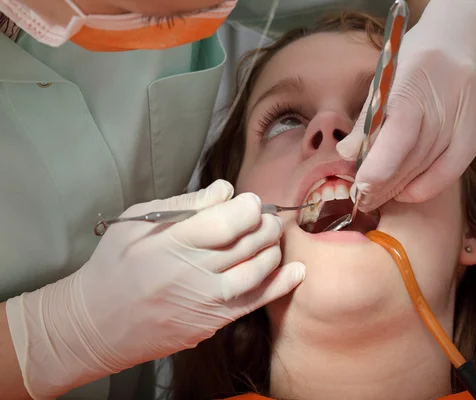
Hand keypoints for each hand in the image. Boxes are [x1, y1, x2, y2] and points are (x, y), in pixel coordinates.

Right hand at [5, 179, 304, 398]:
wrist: (98, 324)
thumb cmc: (116, 266)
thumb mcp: (138, 223)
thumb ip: (185, 204)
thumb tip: (225, 190)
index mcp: (170, 244)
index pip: (225, 222)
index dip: (248, 207)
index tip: (250, 200)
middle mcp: (191, 274)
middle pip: (246, 244)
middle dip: (265, 223)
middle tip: (265, 215)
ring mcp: (205, 302)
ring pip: (257, 271)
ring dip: (273, 249)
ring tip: (272, 235)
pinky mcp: (213, 323)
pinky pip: (255, 303)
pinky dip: (281, 285)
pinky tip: (296, 270)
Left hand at [337, 0, 475, 210]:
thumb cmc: (424, 53)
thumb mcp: (389, 72)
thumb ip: (370, 114)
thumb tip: (348, 153)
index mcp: (420, 77)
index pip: (400, 132)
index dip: (380, 166)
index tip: (360, 186)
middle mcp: (452, 98)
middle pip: (416, 156)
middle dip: (385, 184)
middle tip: (362, 200)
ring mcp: (473, 115)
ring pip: (435, 167)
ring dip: (404, 188)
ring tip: (381, 197)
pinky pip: (455, 167)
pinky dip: (430, 183)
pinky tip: (410, 189)